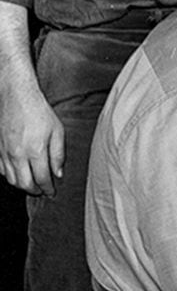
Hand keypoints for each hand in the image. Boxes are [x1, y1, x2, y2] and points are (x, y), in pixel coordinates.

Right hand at [0, 81, 63, 195]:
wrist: (17, 97)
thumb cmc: (39, 112)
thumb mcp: (58, 131)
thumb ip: (58, 155)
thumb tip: (58, 174)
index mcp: (35, 151)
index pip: (42, 179)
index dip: (48, 189)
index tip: (52, 193)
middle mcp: (18, 154)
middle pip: (24, 184)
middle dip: (35, 191)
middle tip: (43, 192)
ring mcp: (5, 153)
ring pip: (11, 180)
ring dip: (22, 186)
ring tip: (32, 185)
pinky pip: (1, 170)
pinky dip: (10, 176)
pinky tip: (18, 173)